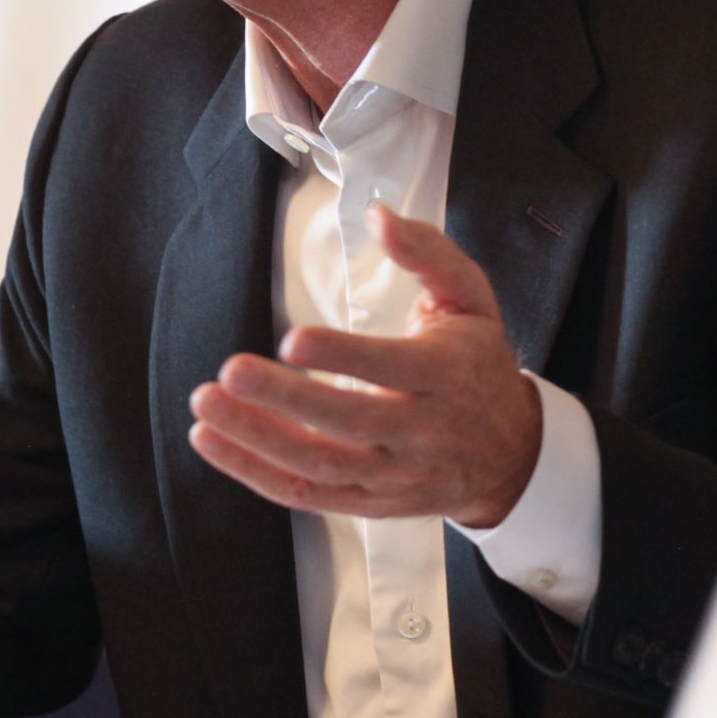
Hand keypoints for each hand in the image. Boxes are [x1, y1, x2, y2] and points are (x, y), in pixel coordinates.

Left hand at [188, 205, 544, 528]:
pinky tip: (213, 443)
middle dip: (285, 400)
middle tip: (230, 371)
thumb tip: (378, 216)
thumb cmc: (477, 363)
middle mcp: (423, 432)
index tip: (293, 338)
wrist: (510, 454)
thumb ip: (427, 252)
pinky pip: (308, 496)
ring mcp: (394, 474)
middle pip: (351, 423)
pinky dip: (255, 473)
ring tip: (206, 407)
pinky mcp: (370, 502)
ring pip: (322, 467)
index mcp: (449, 376)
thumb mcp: (470, 298)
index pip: (395, 369)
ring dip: (256, 440)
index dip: (344, 358)